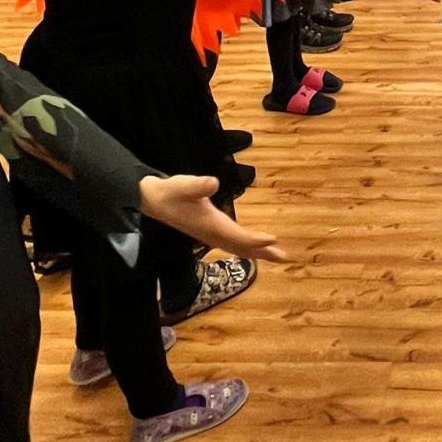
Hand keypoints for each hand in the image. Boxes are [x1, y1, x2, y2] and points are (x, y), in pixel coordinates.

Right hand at [138, 175, 285, 262]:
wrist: (154, 201)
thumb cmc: (170, 192)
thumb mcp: (182, 185)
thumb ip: (197, 185)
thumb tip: (212, 183)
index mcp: (211, 226)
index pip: (237, 236)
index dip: (255, 239)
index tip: (274, 239)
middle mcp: (213, 234)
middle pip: (243, 248)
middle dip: (264, 253)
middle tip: (287, 258)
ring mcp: (212, 235)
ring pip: (239, 248)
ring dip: (259, 252)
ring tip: (278, 255)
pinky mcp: (210, 232)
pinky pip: (233, 244)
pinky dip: (247, 247)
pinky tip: (255, 247)